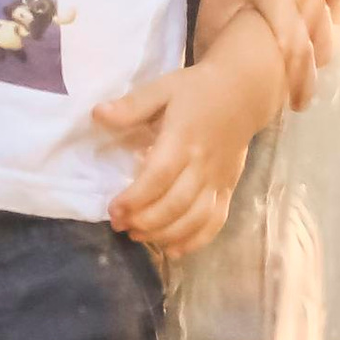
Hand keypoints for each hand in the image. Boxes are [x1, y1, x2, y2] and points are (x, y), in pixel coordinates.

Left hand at [97, 63, 252, 259]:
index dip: (136, 198)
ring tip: (138, 236)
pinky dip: (196, 241)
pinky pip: (216, 221)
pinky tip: (173, 250)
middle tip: (119, 225)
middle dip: (145, 221)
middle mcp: (203, 164)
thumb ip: (131, 105)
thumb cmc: (197, 90)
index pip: (159, 176)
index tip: (113, 210)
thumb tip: (97, 114)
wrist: (243, 92)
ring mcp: (218, 180)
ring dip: (166, 234)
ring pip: (195, 218)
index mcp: (183, 138)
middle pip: (176, 203)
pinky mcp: (228, 189)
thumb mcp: (162, 88)